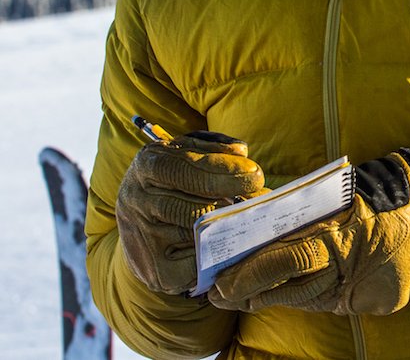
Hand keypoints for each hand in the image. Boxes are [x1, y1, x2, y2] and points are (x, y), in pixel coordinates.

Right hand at [116, 131, 265, 294]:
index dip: (221, 171)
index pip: (181, 168)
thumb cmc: (177, 180)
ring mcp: (143, 239)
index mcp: (147, 165)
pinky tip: (235, 244)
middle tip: (262, 201)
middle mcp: (136, 201)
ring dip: (231, 229)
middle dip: (233, 204)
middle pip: (190, 206)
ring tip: (254, 220)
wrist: (144, 225)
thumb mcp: (189, 153)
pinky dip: (220, 255)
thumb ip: (213, 148)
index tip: (255, 174)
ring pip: (195, 236)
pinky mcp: (157, 272)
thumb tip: (240, 152)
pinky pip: (197, 265)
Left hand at [208, 137, 409, 314]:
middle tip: (221, 295)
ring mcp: (371, 290)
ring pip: (311, 301)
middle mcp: (356, 267)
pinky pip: (336, 303)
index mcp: (345, 234)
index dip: (250, 275)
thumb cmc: (391, 189)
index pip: (287, 260)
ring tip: (247, 296)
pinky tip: (291, 294)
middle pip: (294, 290)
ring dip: (277, 297)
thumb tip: (263, 228)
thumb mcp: (345, 194)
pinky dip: (313, 298)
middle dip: (254, 293)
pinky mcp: (382, 302)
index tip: (220, 283)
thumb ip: (308, 215)